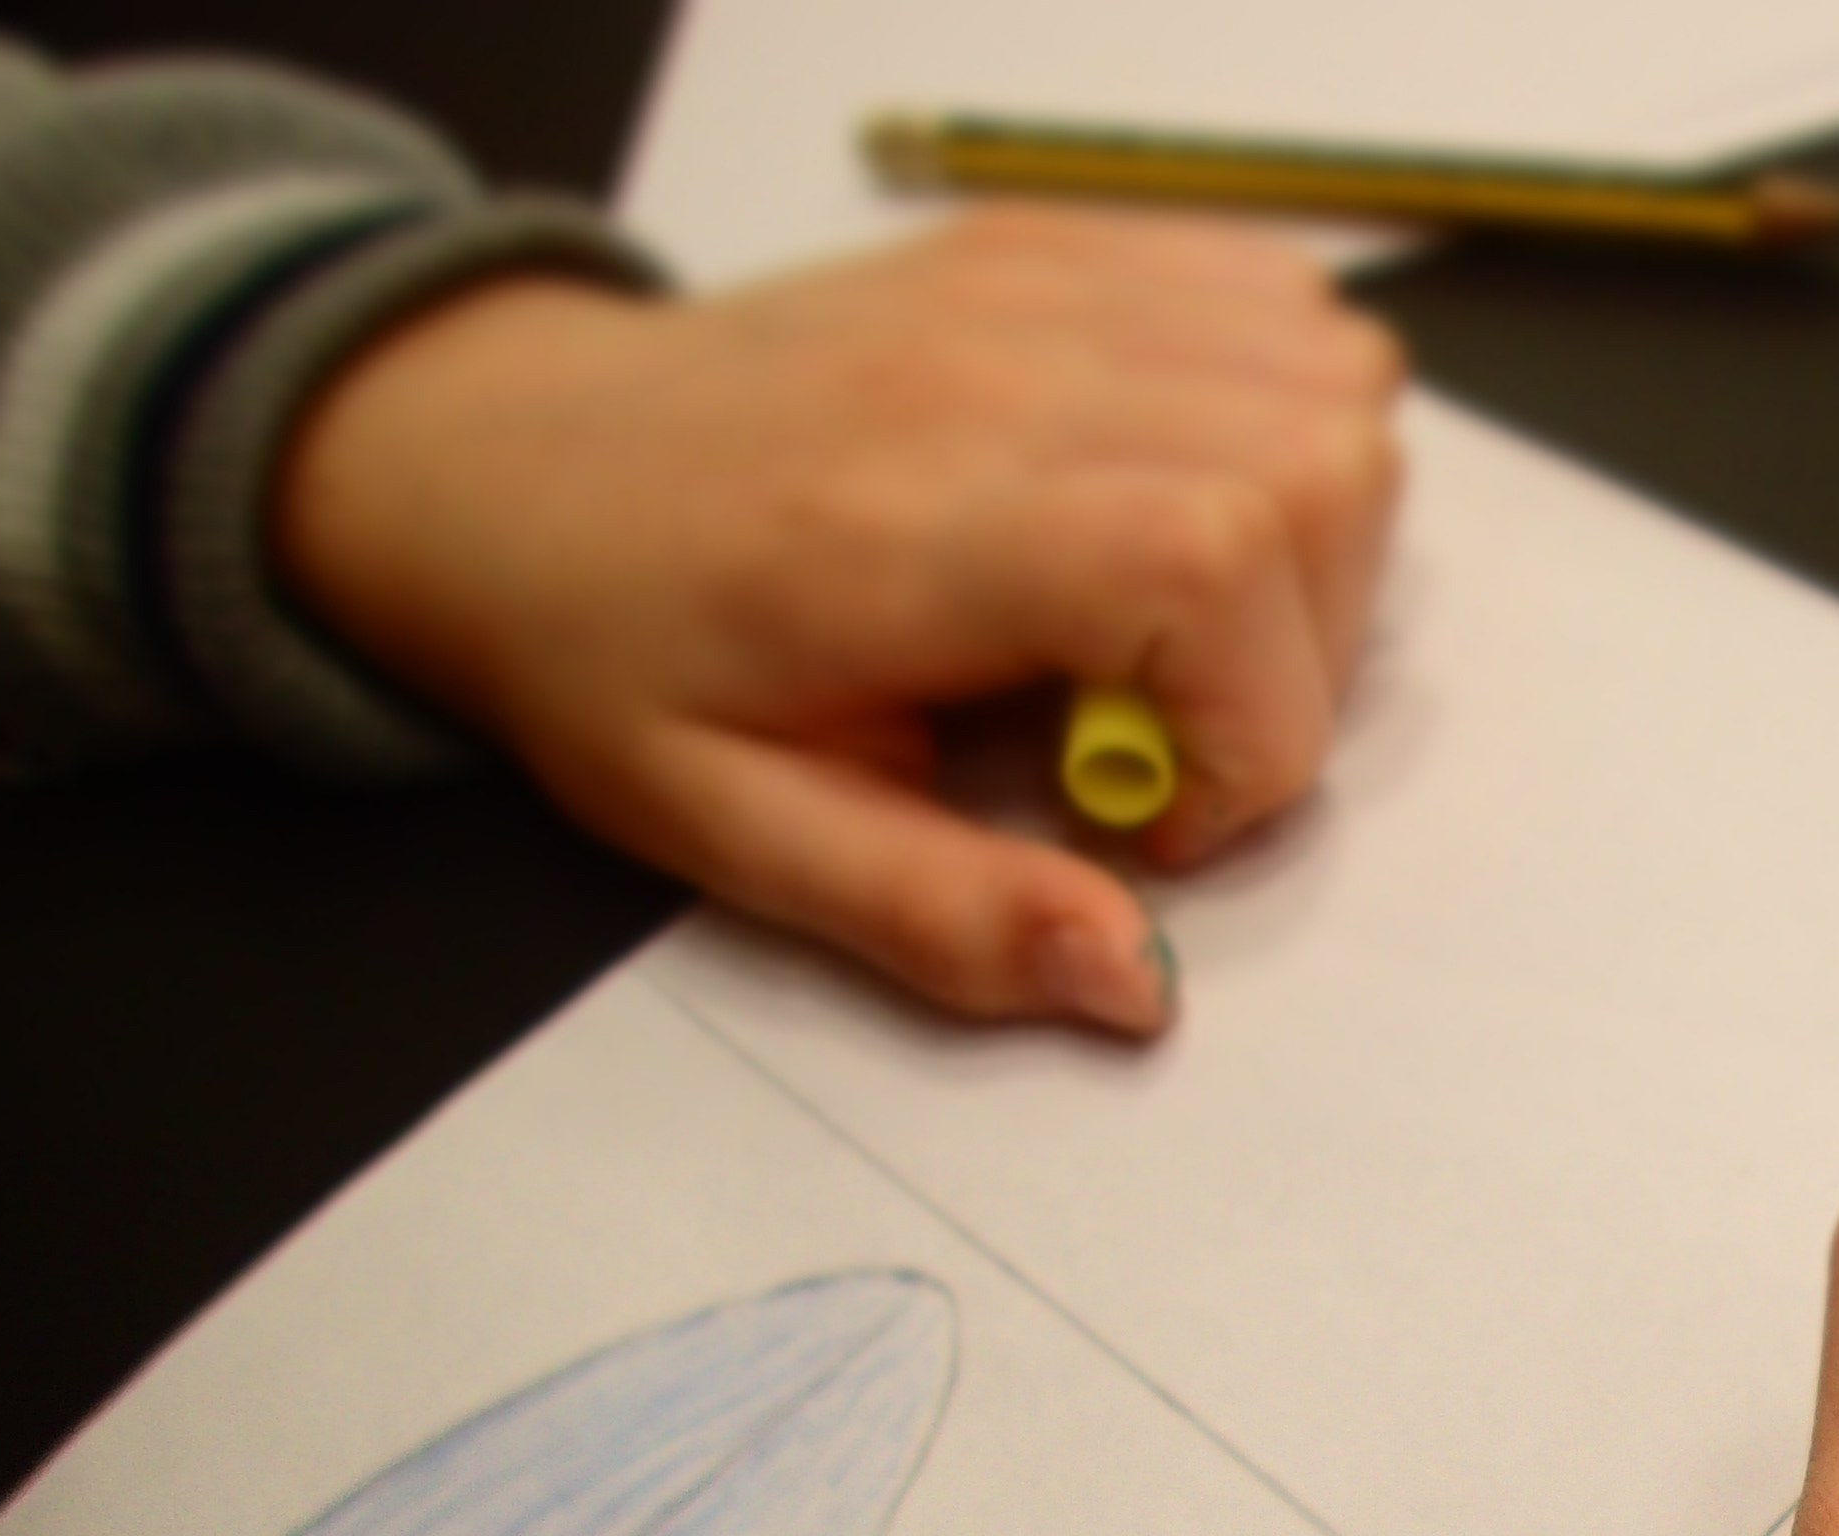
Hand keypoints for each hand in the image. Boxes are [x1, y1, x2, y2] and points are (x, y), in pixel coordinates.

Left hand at [275, 212, 1404, 1034]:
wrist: (505, 460)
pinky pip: (1283, 307)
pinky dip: (1290, 415)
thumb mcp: (743, 835)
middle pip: (1315, 474)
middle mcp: (987, 372)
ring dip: (1317, 542)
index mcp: (903, 526)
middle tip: (1167, 722)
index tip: (1150, 814)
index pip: (1211, 565)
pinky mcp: (1057, 251)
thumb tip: (1136, 981)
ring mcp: (1033, 288)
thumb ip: (944, 918)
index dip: (1251, 730)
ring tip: (1183, 619)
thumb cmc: (617, 647)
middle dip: (1303, 653)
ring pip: (1333, 387)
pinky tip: (1188, 501)